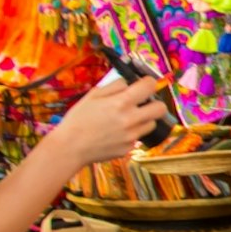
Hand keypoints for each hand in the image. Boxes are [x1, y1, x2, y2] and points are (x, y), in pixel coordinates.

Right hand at [49, 78, 167, 166]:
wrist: (69, 147)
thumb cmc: (78, 119)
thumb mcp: (92, 95)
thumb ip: (114, 86)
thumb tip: (129, 83)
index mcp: (121, 102)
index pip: (150, 86)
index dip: (148, 82)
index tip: (144, 84)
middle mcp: (131, 119)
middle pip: (161, 108)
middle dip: (154, 103)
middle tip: (143, 104)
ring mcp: (132, 136)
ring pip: (151, 124)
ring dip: (143, 119)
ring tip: (126, 119)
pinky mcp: (129, 148)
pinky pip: (138, 137)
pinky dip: (131, 134)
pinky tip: (115, 134)